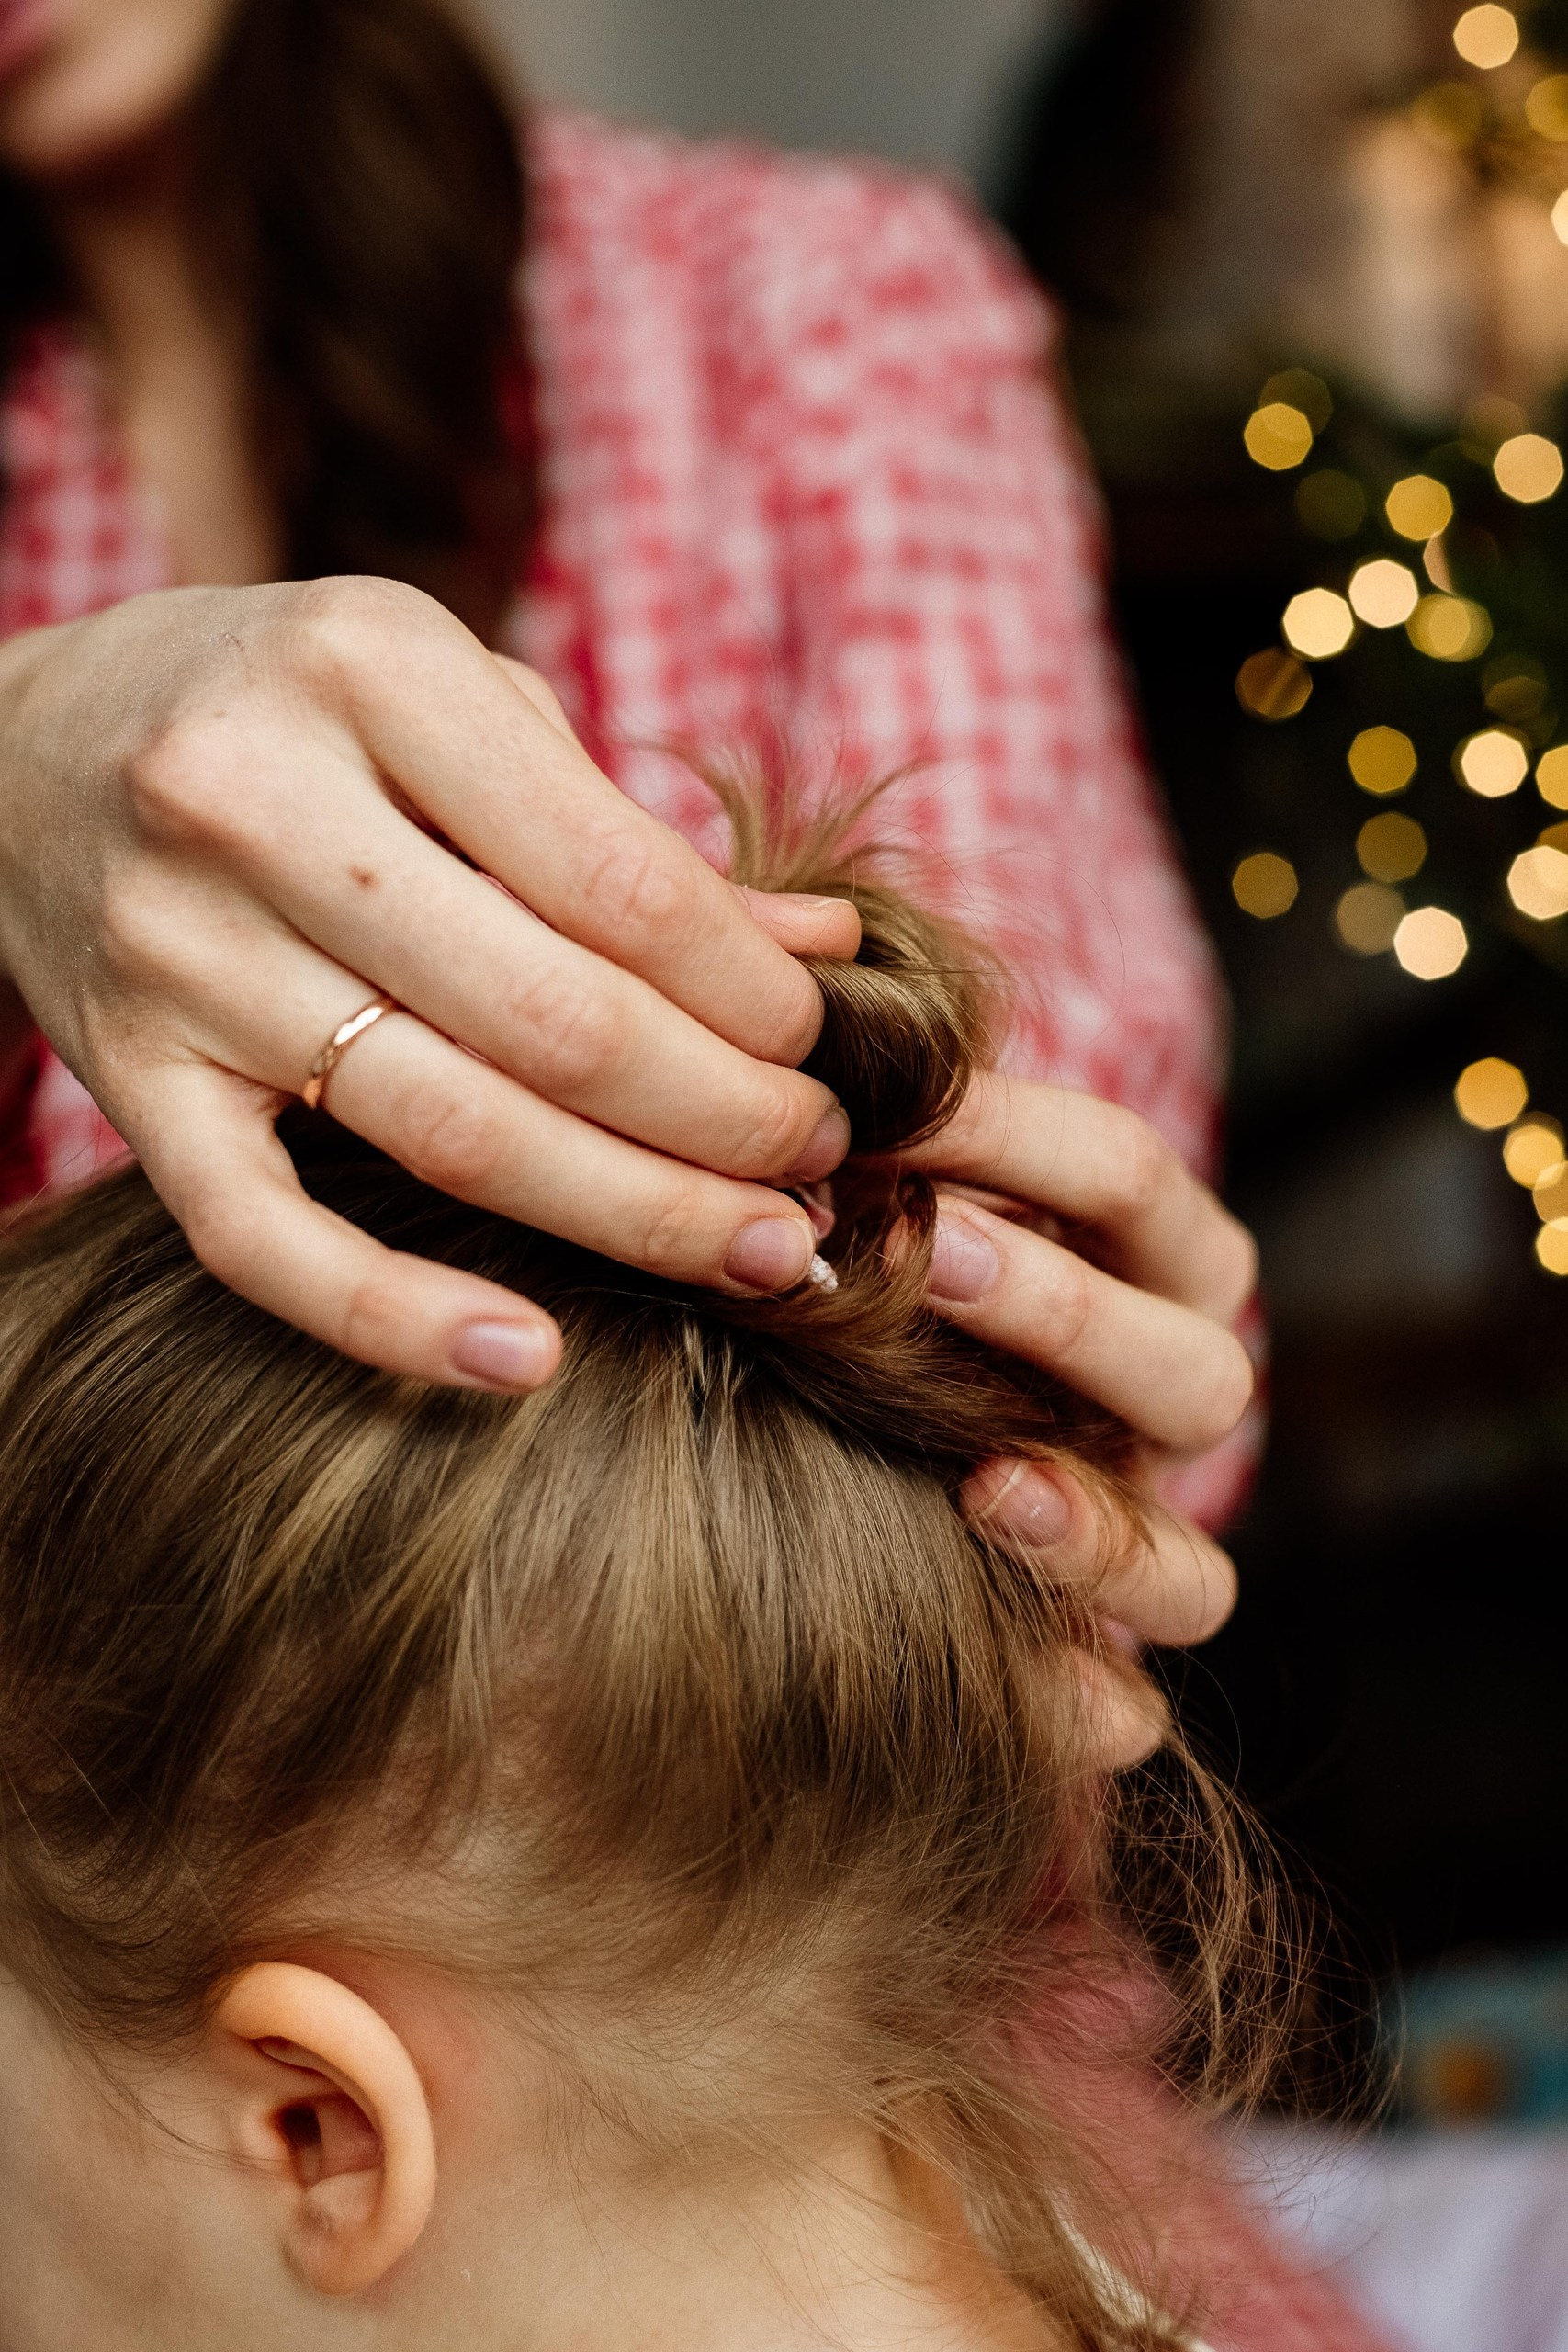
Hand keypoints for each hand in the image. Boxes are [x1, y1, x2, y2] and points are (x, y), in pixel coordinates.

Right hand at [0, 579, 859, 1386]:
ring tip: (759, 1251)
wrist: (21, 751)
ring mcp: (178, 954)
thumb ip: (626, 830)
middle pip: (551, 1019)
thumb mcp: (458, 705)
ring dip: (631, 1213)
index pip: (618, 881)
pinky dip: (395, 1319)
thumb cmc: (293, 713)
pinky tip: (528, 1361)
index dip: (750, 995)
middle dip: (724, 1118)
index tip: (821, 1050)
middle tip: (820, 1167)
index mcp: (367, 666)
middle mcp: (253, 802)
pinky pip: (262, 1239)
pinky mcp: (125, 1082)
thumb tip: (823, 953)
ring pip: (443, 1132)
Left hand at [904, 1076, 1258, 1767]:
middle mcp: (1171, 1406)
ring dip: (1092, 1525)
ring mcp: (1143, 1541)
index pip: (1128, 1179)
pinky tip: (1011, 1679)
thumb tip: (805, 1011)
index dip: (1019, 1137)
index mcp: (1161, 1264)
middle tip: (926, 1254)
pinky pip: (1127, 1711)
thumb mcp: (902, 1173)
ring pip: (1188, 1568)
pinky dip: (1077, 1705)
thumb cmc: (879, 1254)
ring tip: (984, 1488)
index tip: (882, 1109)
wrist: (862, 1433)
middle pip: (1189, 1367)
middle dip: (1063, 1311)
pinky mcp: (1093, 1661)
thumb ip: (884, 1122)